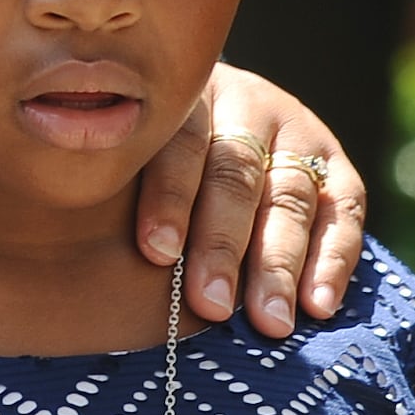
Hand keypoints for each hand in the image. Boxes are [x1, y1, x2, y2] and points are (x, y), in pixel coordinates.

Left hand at [135, 65, 365, 336]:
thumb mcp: (128, 147)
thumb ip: (111, 175)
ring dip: (278, 264)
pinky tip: (317, 306)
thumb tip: (73, 245)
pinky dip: (331, 260)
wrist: (210, 112)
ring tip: (267, 321)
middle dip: (223, 245)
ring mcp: (294, 128)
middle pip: (235, 175)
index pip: (179, 142)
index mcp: (182, 93)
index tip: (156, 252)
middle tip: (211, 306)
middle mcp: (243, 101)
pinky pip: (341, 212)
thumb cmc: (143, 152)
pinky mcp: (332, 160)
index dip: (168, 197)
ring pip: (289, 196)